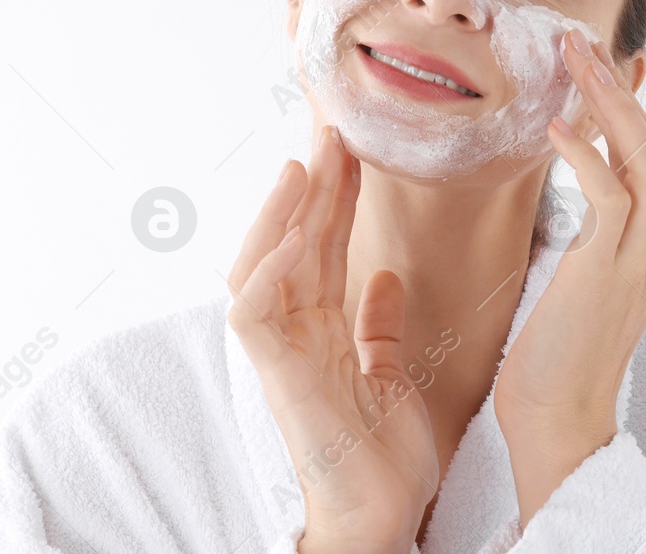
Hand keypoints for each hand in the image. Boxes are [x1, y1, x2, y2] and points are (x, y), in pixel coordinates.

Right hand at [226, 125, 438, 553]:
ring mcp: (280, 352)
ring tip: (303, 164)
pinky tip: (295, 233)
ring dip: (281, 212)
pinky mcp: (275, 375)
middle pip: (295, 243)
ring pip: (261, 265)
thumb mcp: (391, 374)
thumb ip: (379, 326)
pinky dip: (270, 270)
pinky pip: (253, 313)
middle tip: (332, 130)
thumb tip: (383, 277)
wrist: (382, 518)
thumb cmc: (384, 458)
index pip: (324, 246)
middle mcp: (294, 333)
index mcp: (320, 330)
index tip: (354, 148)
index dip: (336, 196)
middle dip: (312, 185)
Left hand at [492, 29, 645, 525]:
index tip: (600, 60)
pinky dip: (587, 155)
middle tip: (578, 40)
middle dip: (616, 87)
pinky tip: (557, 128)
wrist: (559, 417)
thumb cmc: (554, 352)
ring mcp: (642, 255)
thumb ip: (585, 230)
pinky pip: (611, 195)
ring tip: (573, 59)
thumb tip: (567, 184)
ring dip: (608, 102)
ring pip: (643, 156)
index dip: (625, 103)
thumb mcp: (575, 275)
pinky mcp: (611, 267)